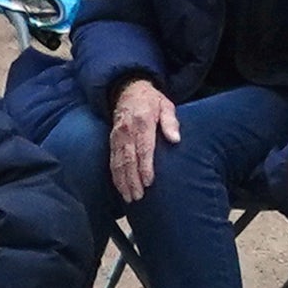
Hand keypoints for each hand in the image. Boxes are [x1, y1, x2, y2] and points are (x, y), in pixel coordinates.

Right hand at [104, 77, 181, 204]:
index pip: (143, 148)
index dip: (145, 166)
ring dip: (122, 182)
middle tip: (138, 197)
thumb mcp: (166, 105)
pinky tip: (120, 188)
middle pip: (128, 159)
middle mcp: (127, 131)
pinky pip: (112, 161)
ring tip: (129, 198)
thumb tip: (175, 138)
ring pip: (118, 163)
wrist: (129, 90)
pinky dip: (115, 176)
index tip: (149, 182)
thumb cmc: (152, 101)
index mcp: (142, 122)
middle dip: (132, 180)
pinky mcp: (111, 141)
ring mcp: (117, 137)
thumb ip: (170, 122)